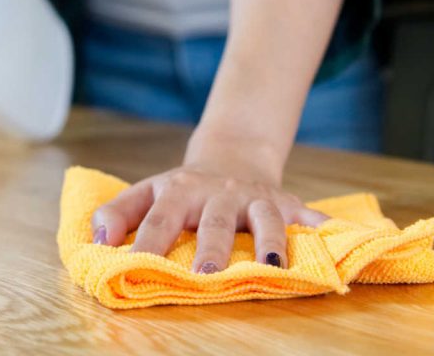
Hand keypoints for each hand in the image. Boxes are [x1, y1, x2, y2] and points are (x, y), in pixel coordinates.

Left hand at [91, 133, 326, 272]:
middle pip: (214, 221)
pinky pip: (307, 215)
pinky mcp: (284, 201)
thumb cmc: (181, 190)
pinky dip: (324, 228)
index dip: (148, 240)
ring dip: (269, 241)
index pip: (159, 217)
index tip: (134, 263)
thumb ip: (118, 212)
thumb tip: (97, 238)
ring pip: (264, 218)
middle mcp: (217, 193)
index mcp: (178, 191)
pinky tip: (336, 239)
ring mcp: (253, 197)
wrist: (230, 158)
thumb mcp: (147, 192)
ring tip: (271, 267)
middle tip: (204, 274)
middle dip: (211, 247)